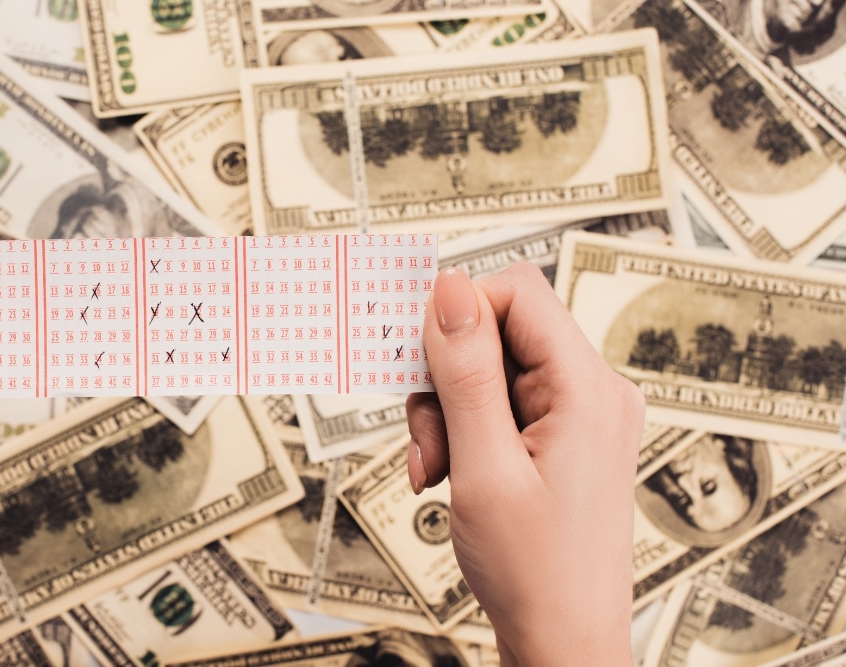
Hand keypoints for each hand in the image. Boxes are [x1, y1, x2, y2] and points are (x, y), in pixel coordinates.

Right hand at [405, 263, 642, 666]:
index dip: (460, 313)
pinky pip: (499, 407)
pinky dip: (463, 433)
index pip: (518, 294)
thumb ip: (464, 374)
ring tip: (438, 468)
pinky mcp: (561, 438)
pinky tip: (450, 474)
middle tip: (428, 436)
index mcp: (588, 390)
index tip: (419, 357)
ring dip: (447, 413)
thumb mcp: (483, 467)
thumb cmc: (536, 572)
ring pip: (489, 372)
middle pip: (498, 334)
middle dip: (446, 378)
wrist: (563, 641)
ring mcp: (578, 416)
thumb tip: (449, 288)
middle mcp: (592, 392)